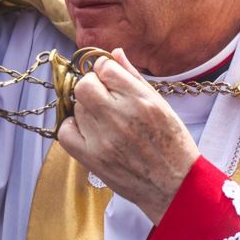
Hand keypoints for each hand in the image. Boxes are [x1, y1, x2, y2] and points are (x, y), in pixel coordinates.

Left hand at [57, 49, 199, 223]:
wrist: (175, 186)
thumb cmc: (172, 144)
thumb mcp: (162, 105)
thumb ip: (134, 77)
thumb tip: (114, 53)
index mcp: (141, 101)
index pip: (105, 68)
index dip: (105, 69)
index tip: (109, 78)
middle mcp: (120, 118)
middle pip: (84, 85)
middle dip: (91, 85)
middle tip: (103, 96)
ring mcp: (103, 140)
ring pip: (76, 107)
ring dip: (86, 108)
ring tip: (104, 119)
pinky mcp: (92, 159)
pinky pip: (64, 132)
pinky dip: (72, 127)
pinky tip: (87, 130)